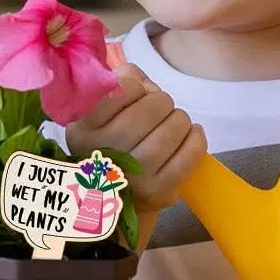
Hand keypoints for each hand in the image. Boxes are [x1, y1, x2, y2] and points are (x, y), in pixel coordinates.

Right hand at [65, 65, 206, 214]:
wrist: (116, 199)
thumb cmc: (110, 147)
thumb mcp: (97, 116)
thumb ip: (119, 83)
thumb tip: (144, 81)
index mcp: (83, 131)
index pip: (122, 89)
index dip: (137, 86)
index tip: (137, 94)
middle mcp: (104, 154)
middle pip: (150, 108)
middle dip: (162, 102)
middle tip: (161, 108)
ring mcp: (133, 176)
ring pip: (172, 128)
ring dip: (180, 119)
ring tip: (175, 122)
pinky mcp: (159, 192)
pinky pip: (189, 154)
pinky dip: (196, 138)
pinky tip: (192, 133)